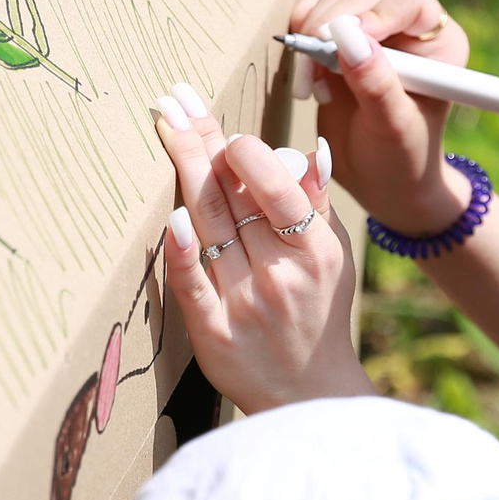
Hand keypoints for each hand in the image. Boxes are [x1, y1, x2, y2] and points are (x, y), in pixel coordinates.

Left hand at [152, 82, 371, 412]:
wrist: (310, 400)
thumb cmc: (318, 318)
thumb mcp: (334, 260)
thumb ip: (318, 207)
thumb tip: (312, 150)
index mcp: (314, 250)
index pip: (277, 186)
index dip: (245, 151)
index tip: (222, 128)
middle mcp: (281, 272)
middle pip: (234, 196)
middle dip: (202, 141)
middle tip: (173, 99)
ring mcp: (245, 303)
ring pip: (212, 226)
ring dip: (185, 169)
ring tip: (164, 124)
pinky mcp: (213, 335)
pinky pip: (193, 286)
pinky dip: (181, 252)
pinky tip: (171, 217)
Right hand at [291, 0, 471, 233]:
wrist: (380, 180)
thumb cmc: (400, 158)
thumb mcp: (392, 126)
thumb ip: (375, 81)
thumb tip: (347, 36)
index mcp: (438, 43)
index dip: (373, 13)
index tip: (341, 43)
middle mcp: (406, 29)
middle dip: (330, 30)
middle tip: (317, 71)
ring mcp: (370, 31)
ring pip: (332, 1)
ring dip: (311, 37)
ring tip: (317, 86)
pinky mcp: (337, 40)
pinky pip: (311, 12)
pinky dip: (299, 36)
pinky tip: (308, 77)